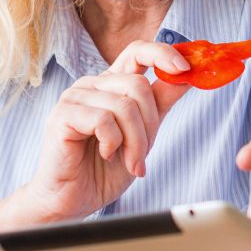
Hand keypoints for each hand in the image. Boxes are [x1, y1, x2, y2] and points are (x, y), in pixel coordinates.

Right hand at [20, 41, 189, 221]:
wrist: (73, 200)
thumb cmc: (104, 168)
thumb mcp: (144, 133)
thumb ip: (161, 102)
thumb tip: (187, 74)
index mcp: (111, 85)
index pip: (137, 51)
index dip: (163, 53)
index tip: (186, 68)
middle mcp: (93, 85)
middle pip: (138, 85)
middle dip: (149, 125)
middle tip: (142, 154)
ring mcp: (75, 97)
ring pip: (124, 105)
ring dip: (135, 142)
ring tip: (129, 162)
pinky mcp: (63, 114)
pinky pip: (103, 120)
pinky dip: (113, 143)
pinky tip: (105, 154)